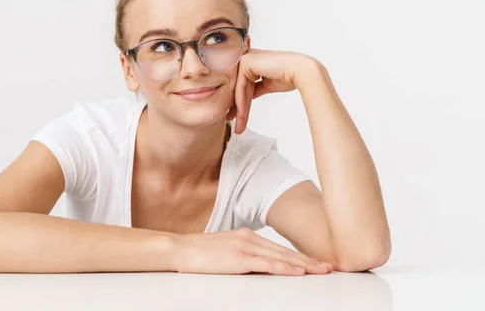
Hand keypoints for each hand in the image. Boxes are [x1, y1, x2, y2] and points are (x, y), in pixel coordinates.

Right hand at [171, 228, 332, 274]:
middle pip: (285, 252)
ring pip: (281, 257)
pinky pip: (266, 264)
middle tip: (328, 267)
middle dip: (309, 261)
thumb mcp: (226, 251)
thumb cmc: (199, 253)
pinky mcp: (238, 258)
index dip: (300, 256)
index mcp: (247, 236)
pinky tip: (297, 271)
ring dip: (303, 265)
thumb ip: (244, 256)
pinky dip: (284, 267)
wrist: (179, 249)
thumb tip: (259, 266)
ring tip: (321, 270)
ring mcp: (245, 247)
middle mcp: (249, 238)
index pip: (279, 248)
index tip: (316, 262)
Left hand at [226, 49, 320, 133]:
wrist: (301, 72)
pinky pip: (240, 87)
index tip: (237, 119)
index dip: (239, 104)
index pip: (242, 85)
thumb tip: (244, 100)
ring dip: (240, 111)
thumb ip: (254, 89)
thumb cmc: (288, 77)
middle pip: (239, 88)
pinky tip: (242, 116)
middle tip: (236, 127)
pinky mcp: (246, 62)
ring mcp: (245, 58)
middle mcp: (247, 57)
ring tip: (239, 127)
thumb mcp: (267, 84)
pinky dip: (241, 103)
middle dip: (237, 109)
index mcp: (252, 60)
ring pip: (238, 90)